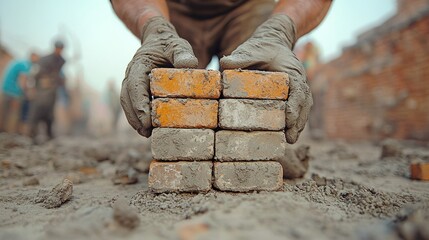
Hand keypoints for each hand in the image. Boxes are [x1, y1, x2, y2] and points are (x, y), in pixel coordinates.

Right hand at [121, 16, 197, 136]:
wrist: (160, 41)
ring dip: (134, 120)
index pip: (134, 86)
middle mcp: (131, 75)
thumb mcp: (177, 46)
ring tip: (146, 135)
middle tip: (146, 133)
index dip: (138, 104)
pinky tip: (147, 130)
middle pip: (127, 98)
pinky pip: (133, 105)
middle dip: (135, 116)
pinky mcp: (137, 90)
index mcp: (138, 65)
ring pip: (127, 104)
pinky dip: (138, 117)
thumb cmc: (169, 45)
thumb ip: (182, 54)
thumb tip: (189, 64)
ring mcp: (132, 83)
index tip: (146, 120)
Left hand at [220, 14, 311, 143]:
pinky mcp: (293, 94)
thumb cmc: (262, 47)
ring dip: (299, 125)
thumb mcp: (251, 50)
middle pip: (304, 104)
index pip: (298, 91)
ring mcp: (299, 88)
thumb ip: (240, 58)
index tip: (289, 121)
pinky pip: (299, 109)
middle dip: (298, 122)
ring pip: (304, 108)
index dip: (295, 107)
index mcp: (292, 72)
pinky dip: (296, 121)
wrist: (273, 41)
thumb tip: (224, 65)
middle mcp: (299, 80)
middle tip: (290, 139)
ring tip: (290, 141)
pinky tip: (288, 135)